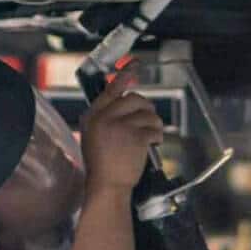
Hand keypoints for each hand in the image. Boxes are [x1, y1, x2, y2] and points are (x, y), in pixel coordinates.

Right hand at [80, 68, 163, 193]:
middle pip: (134, 99)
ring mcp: (120, 127)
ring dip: (154, 125)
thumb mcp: (94, 135)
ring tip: (149, 137)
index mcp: (93, 116)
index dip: (125, 74)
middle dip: (146, 108)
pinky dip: (157, 137)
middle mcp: (104, 118)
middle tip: (147, 121)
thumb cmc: (102, 164)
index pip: (111, 89)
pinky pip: (154, 129)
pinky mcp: (135, 137)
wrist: (107, 186)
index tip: (135, 63)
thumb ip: (105, 117)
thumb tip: (125, 101)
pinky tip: (152, 145)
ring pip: (148, 114)